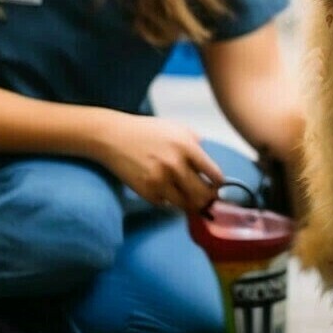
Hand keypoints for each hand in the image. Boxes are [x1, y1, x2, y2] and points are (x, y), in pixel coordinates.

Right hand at [95, 113, 224, 211]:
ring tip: (190, 199)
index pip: (215, 175)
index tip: (217, 186)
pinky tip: (167, 192)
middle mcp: (176, 165)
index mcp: (187, 147)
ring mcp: (161, 181)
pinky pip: (166, 204)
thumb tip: (208, 162)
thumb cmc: (146, 131)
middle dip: (208, 199)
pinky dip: (169, 201)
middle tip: (208, 199)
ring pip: (186, 205)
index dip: (218, 184)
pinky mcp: (147, 192)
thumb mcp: (176, 127)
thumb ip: (196, 142)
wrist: (113, 137)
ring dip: (190, 204)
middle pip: (203, 195)